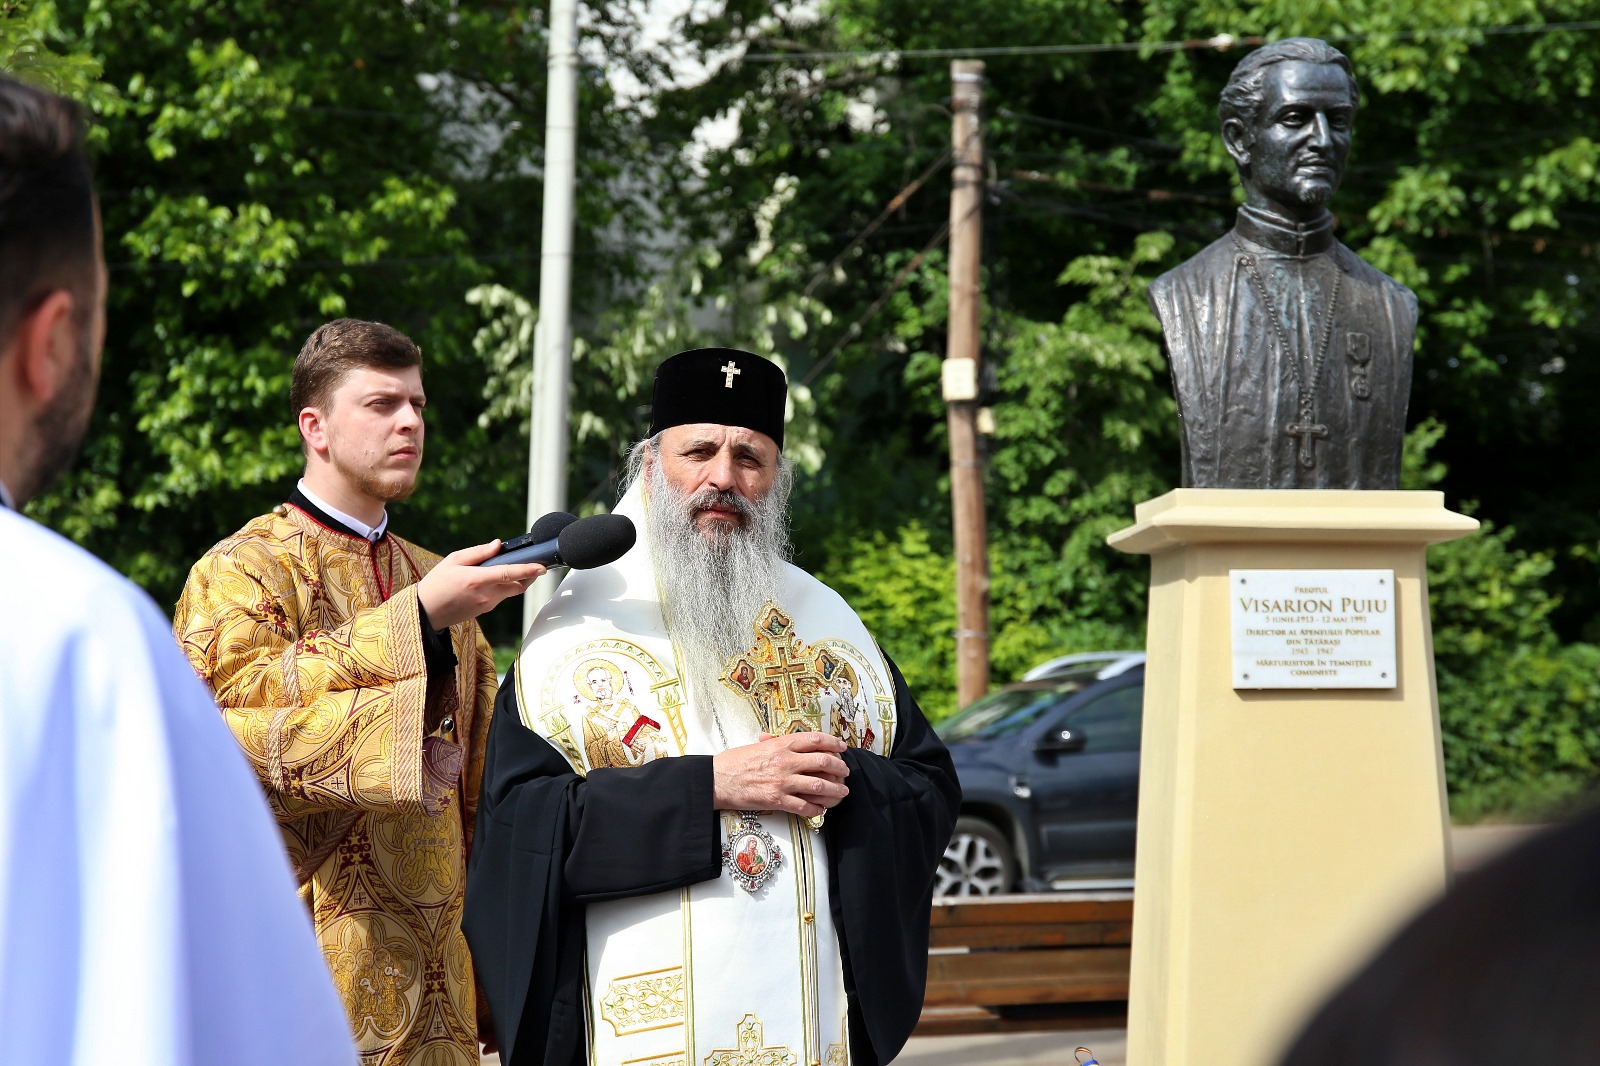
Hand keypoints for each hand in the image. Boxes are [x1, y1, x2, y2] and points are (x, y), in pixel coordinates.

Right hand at [415, 540, 545, 629]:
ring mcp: (487, 605)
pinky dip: (502, 587)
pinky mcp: (485, 611)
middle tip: (534, 565)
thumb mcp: (453, 560)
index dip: (528, 570)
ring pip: (510, 591)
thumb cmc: (437, 583)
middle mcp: (486, 595)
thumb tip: (498, 545)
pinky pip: (500, 597)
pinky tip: (491, 580)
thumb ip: (478, 552)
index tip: (542, 567)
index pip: (509, 573)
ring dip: (514, 580)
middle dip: (529, 576)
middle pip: (518, 586)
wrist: (425, 611)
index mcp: (477, 579)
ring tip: (507, 567)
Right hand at [712, 731, 850, 817]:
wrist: (717, 779)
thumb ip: (775, 743)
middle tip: (845, 772)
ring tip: (842, 792)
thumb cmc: (735, 762)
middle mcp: (785, 761)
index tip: (842, 748)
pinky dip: (816, 809)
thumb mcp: (758, 746)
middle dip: (840, 768)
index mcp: (781, 744)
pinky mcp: (777, 800)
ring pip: (819, 785)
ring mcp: (782, 781)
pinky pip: (804, 806)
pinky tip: (820, 809)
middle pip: (823, 761)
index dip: (834, 743)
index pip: (815, 739)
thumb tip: (783, 739)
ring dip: (835, 790)